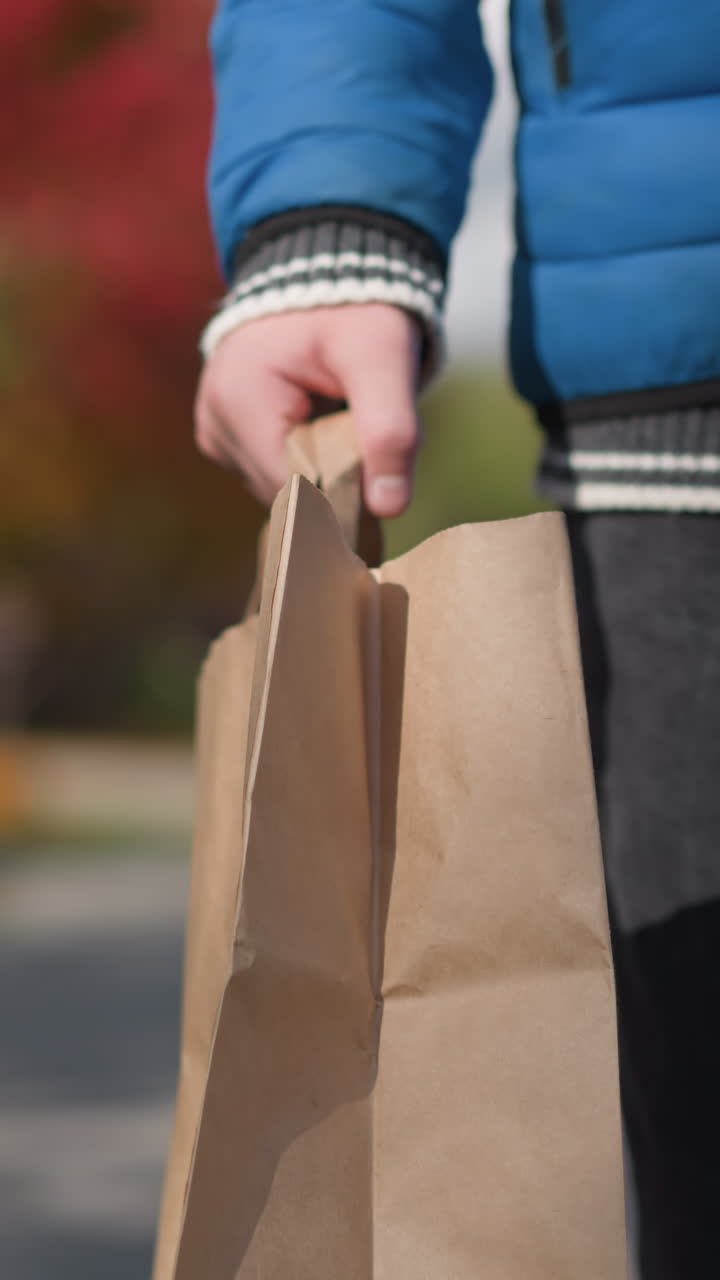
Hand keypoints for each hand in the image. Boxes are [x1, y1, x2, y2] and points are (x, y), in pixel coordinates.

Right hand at [194, 304, 421, 517]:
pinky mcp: (226, 441)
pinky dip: (309, 465)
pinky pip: (276, 477)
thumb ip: (391, 431)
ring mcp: (216, 435)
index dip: (344, 498)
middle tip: (370, 443)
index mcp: (239, 401)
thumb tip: (390, 508)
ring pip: (283, 493)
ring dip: (324, 474)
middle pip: (288, 495)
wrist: (325, 277)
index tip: (382, 488)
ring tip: (345, 426)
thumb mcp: (383, 358)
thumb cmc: (354, 312)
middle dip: (336, 481)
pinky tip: (324, 430)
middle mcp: (215, 424)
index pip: (295, 489)